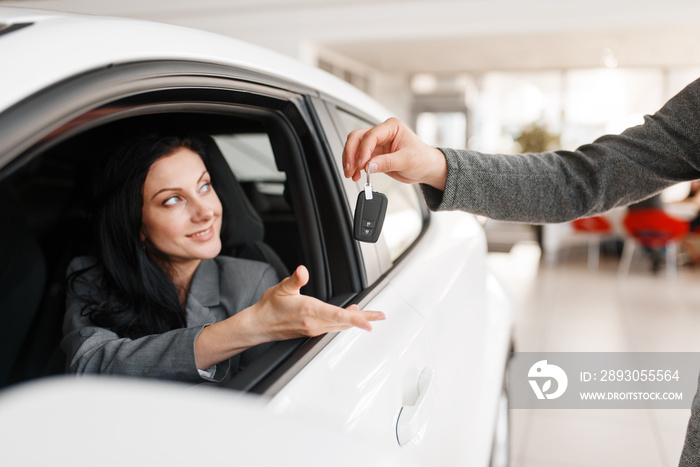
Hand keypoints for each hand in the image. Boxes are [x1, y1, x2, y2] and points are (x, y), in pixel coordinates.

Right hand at [244, 265, 384, 341]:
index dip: (355, 319)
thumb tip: (303, 271)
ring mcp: (314, 329)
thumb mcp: (282, 289)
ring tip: (371, 316)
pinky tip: (350, 315)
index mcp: (309, 311)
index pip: (337, 316)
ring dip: (356, 320)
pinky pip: (333, 327)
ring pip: (340, 325)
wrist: (258, 325)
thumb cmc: (269, 307)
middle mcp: (314, 323)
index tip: (370, 323)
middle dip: (364, 318)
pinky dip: (345, 321)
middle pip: (344, 322)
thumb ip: (295, 279)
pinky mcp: (312, 331)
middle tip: (381, 316)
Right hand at [342, 117, 447, 189]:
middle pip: (357, 138)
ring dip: (350, 161)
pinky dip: (355, 167)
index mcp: (392, 127)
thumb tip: (369, 166)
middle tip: (350, 168)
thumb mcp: (407, 160)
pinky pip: (359, 159)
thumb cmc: (422, 158)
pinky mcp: (374, 155)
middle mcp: (382, 133)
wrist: (426, 168)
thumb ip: (387, 163)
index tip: (361, 164)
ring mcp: (377, 144)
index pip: (371, 135)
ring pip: (355, 147)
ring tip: (351, 174)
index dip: (363, 150)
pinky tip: (356, 175)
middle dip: (351, 154)